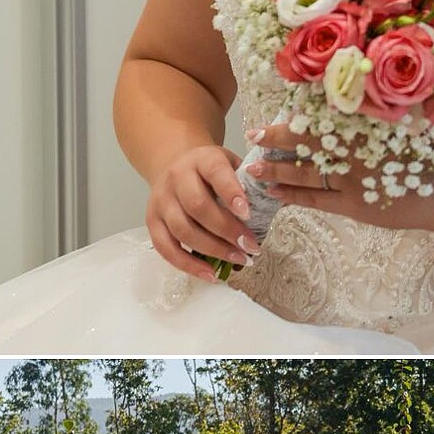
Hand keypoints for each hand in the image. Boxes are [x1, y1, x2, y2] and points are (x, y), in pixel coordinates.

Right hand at [147, 144, 257, 281]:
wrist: (175, 164)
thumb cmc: (211, 171)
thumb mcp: (232, 165)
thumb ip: (251, 182)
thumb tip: (280, 199)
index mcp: (202, 159)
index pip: (215, 173)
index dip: (231, 193)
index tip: (248, 213)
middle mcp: (177, 178)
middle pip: (198, 207)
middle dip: (227, 230)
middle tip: (251, 247)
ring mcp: (162, 200)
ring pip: (183, 230)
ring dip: (213, 250)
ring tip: (239, 260)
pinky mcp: (152, 221)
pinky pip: (166, 248)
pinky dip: (188, 265)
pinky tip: (211, 274)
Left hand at [244, 123, 433, 235]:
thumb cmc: (433, 151)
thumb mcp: (404, 121)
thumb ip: (371, 111)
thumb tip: (340, 96)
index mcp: (365, 126)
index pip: (316, 122)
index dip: (287, 123)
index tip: (267, 120)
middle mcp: (354, 151)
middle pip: (304, 146)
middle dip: (274, 143)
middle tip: (250, 137)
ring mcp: (353, 180)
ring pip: (305, 174)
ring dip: (276, 171)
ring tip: (253, 168)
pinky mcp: (356, 206)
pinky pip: (316, 200)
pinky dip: (294, 195)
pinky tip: (275, 192)